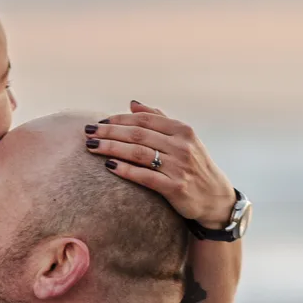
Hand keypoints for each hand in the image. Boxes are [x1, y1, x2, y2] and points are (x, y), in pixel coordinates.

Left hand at [84, 102, 235, 228]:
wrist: (215, 198)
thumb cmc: (193, 166)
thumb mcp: (182, 139)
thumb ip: (159, 120)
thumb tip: (133, 104)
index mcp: (182, 130)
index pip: (144, 120)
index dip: (119, 120)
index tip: (99, 122)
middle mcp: (182, 145)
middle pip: (138, 134)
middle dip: (109, 132)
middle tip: (88, 132)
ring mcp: (179, 166)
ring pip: (138, 153)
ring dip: (112, 148)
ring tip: (92, 147)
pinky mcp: (176, 187)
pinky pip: (145, 176)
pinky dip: (125, 170)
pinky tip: (108, 165)